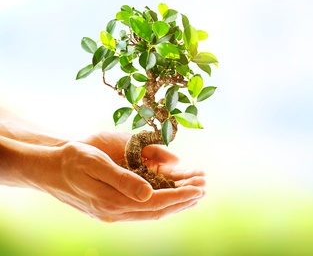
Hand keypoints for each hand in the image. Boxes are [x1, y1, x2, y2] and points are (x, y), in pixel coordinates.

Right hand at [44, 134, 205, 221]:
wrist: (48, 168)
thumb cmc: (72, 159)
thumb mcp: (96, 163)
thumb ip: (123, 179)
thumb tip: (150, 193)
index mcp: (113, 201)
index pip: (156, 202)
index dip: (179, 196)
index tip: (199, 189)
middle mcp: (115, 212)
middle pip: (158, 210)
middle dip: (183, 199)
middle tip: (203, 188)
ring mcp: (113, 213)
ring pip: (151, 212)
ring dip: (174, 202)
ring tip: (193, 193)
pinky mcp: (111, 209)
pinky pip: (142, 209)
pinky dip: (160, 203)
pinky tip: (169, 197)